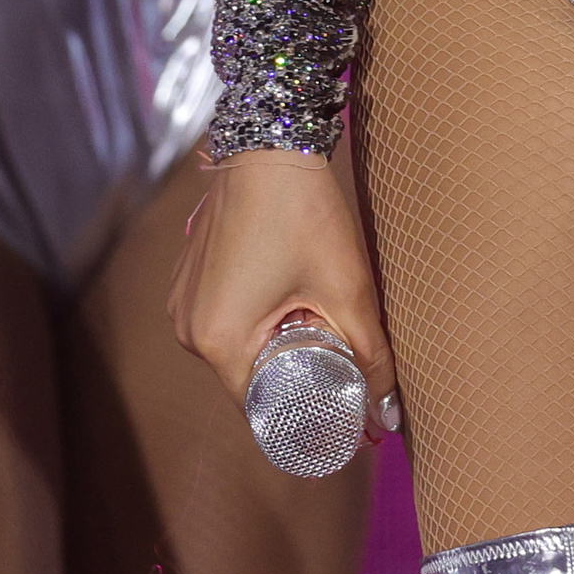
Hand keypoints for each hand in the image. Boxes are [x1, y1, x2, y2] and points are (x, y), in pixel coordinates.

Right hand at [171, 148, 397, 446]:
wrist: (268, 143)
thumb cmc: (303, 214)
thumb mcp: (347, 290)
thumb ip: (370, 357)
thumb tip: (388, 415)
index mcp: (219, 342)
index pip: (262, 411)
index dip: (305, 423)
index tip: (343, 429)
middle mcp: (189, 330)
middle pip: (250, 383)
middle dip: (295, 384)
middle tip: (345, 380)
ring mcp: (184, 303)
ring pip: (239, 351)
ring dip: (277, 351)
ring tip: (323, 336)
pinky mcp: (189, 279)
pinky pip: (226, 322)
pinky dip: (258, 325)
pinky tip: (293, 307)